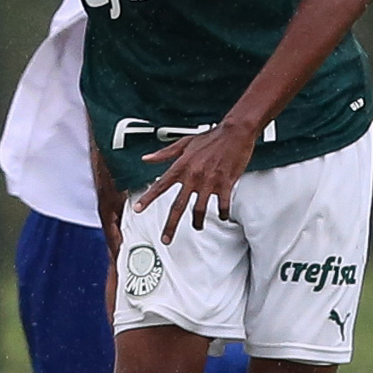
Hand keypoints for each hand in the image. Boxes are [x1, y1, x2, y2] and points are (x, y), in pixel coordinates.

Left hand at [135, 122, 254, 243]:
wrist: (234, 133)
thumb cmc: (210, 137)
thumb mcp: (184, 143)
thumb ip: (164, 154)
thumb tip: (146, 158)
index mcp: (181, 167)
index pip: (160, 186)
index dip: (147, 198)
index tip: (138, 209)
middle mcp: (193, 177)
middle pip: (178, 206)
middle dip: (170, 226)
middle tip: (166, 239)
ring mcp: (209, 182)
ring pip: (200, 210)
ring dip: (198, 222)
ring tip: (197, 227)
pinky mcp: (225, 185)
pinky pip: (222, 205)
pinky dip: (222, 214)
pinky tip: (222, 217)